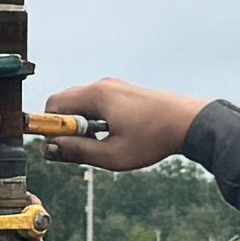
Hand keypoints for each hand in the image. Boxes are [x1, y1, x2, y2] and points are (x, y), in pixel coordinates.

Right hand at [35, 78, 206, 167]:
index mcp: (96, 96)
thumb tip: (49, 150)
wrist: (190, 122)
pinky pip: (97, 103)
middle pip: (65, 103)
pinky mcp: (123, 92)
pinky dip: (96, 119)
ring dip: (83, 125)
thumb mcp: (112, 155)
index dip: (49, 128)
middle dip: (66, 127)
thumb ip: (77, 152)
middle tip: (83, 149)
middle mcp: (102, 85)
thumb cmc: (153, 139)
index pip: (53, 106)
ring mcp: (114, 86)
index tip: (56, 146)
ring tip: (105, 142)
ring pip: (81, 104)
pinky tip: (116, 134)